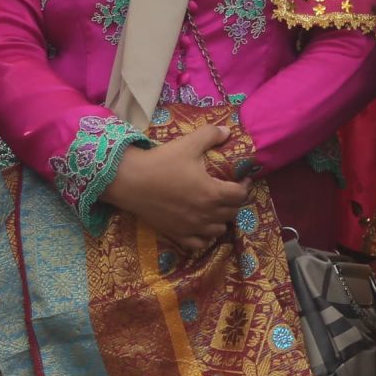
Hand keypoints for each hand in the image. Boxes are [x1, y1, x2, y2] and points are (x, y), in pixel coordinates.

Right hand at [105, 125, 246, 253]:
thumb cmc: (162, 162)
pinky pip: (198, 244)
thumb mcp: (189, 143)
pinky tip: (200, 225)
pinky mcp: (176, 234)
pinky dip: (204, 237)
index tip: (242, 179)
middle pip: (232, 213)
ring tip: (216, 207)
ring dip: (221, 219)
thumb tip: (228, 131)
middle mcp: (204, 214)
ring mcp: (190, 227)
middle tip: (229, 190)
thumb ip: (211, 135)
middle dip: (235, 202)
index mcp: (211, 193)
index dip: (245, 187)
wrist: (130, 181)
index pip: (240, 196)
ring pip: (218, 230)